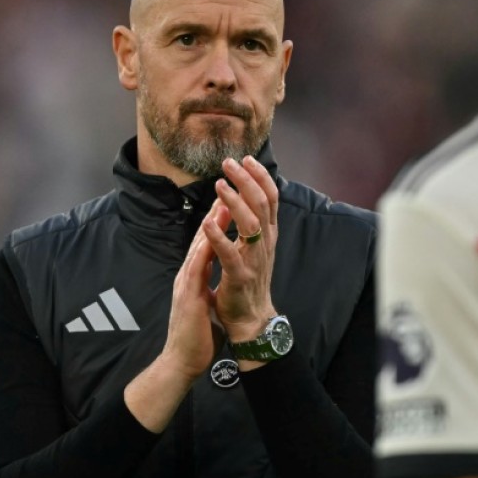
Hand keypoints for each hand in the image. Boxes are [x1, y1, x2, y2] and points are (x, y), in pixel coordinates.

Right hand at [159, 207, 224, 380]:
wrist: (183, 361)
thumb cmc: (198, 335)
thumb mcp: (205, 303)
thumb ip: (208, 286)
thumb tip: (216, 276)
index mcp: (195, 277)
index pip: (208, 243)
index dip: (219, 221)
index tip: (231, 201)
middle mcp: (189, 275)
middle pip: (203, 238)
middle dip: (216, 213)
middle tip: (228, 188)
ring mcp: (186, 283)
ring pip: (198, 247)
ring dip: (210, 224)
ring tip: (222, 201)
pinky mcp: (188, 296)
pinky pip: (196, 268)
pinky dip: (203, 249)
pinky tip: (209, 235)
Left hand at [202, 156, 279, 342]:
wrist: (251, 319)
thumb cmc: (249, 280)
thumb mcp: (255, 247)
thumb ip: (252, 222)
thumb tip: (244, 192)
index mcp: (268, 235)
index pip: (270, 198)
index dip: (260, 176)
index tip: (246, 159)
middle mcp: (265, 244)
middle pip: (261, 204)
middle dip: (245, 180)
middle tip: (229, 163)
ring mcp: (254, 260)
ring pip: (250, 224)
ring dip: (234, 202)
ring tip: (219, 185)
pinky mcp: (240, 276)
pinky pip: (230, 253)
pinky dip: (219, 235)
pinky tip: (207, 221)